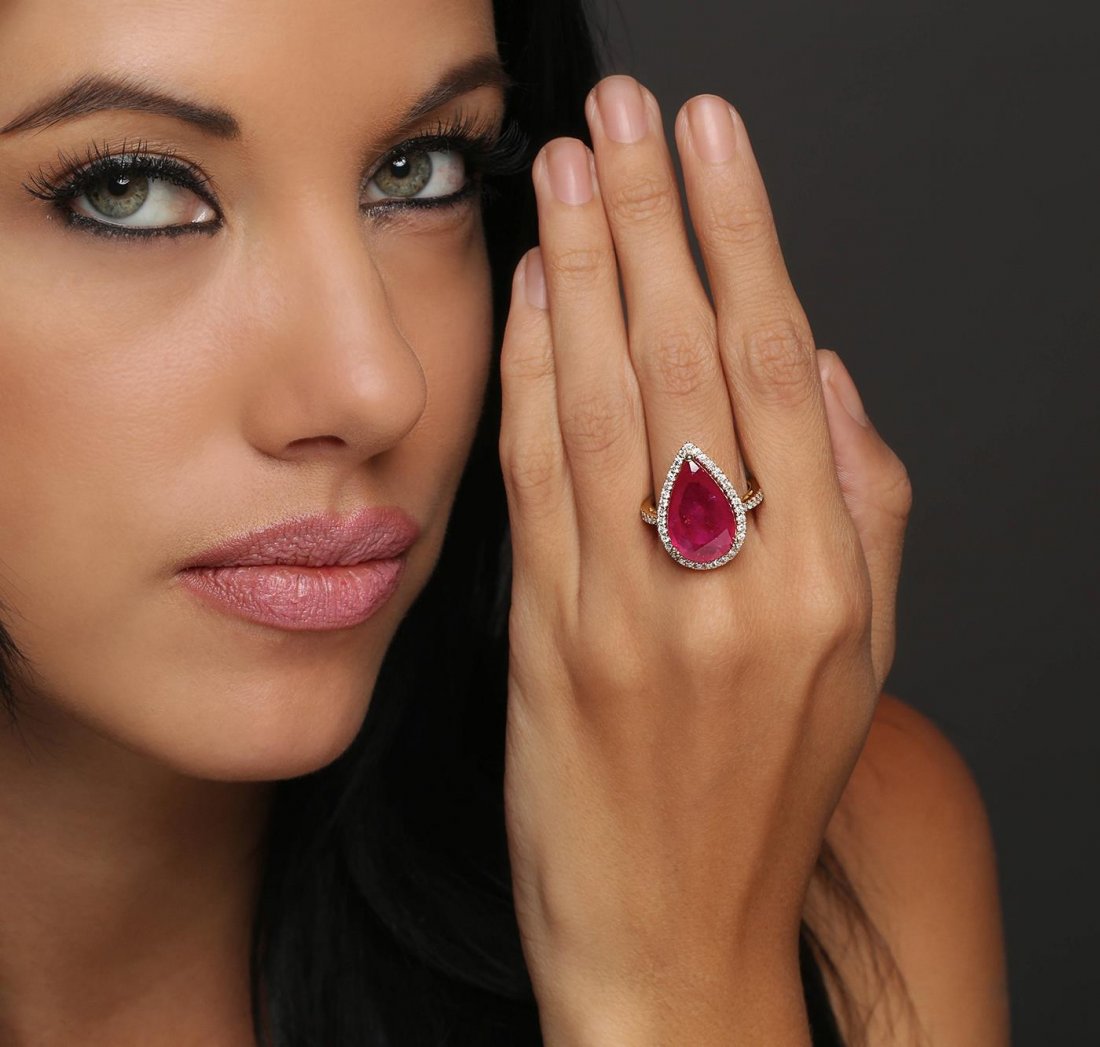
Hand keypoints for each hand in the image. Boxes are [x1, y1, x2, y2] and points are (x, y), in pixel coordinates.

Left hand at [498, 75, 911, 1043]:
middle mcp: (732, 582)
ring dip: (583, 270)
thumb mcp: (860, 663)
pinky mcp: (548, 640)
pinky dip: (529, 376)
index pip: (775, 364)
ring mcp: (631, 610)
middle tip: (628, 112)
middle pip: (688, 358)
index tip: (712, 142)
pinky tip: (524, 298)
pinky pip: (537, 480)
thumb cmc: (764, 803)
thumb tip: (825, 369)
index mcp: (824, 581)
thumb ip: (860, 509)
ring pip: (605, 401)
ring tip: (568, 167)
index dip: (742, 237)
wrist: (671, 938)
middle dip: (654, 216)